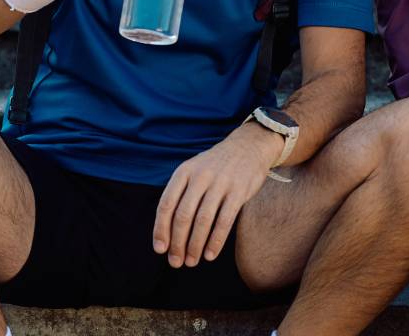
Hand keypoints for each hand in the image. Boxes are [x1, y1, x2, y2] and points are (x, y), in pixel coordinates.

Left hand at [152, 123, 282, 267]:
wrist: (248, 146)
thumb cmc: (215, 166)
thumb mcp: (193, 170)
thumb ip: (180, 194)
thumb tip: (166, 231)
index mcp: (183, 172)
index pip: (166, 204)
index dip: (161, 229)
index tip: (160, 249)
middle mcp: (200, 176)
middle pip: (183, 216)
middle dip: (177, 243)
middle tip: (176, 262)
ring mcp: (220, 183)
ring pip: (203, 221)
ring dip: (195, 245)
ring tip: (192, 261)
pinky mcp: (238, 191)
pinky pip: (224, 221)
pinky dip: (216, 241)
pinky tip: (210, 254)